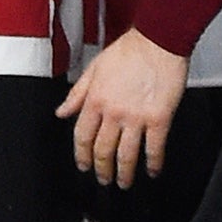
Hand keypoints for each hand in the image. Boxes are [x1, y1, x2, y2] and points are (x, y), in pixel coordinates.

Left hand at [57, 28, 189, 187]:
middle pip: (103, 150)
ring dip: (124, 173)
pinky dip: (153, 163)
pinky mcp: (159, 118)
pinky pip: (154, 147)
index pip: (82, 137)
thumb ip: (77, 93)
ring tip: (124, 182)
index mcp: (96, 100)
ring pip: (126, 154)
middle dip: (102, 169)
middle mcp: (113, 112)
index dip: (81, 155)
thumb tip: (62, 112)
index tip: (84, 165)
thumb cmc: (131, 48)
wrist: (159, 39)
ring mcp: (136, 117)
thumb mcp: (94, 67)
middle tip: (104, 179)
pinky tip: (153, 170)